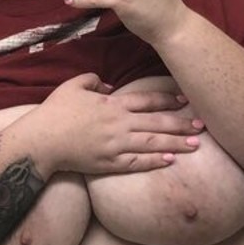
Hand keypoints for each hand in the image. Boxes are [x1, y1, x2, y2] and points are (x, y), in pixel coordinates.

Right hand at [27, 72, 201, 176]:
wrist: (41, 142)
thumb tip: (110, 87)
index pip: (147, 101)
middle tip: (202, 126)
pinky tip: (170, 160)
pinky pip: (137, 163)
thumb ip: (94, 80)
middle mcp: (119, 125)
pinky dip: (155, 161)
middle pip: (157, 124)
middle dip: (181, 125)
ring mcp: (116, 146)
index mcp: (112, 104)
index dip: (168, 100)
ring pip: (153, 144)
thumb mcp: (74, 85)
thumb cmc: (55, 111)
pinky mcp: (109, 164)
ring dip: (176, 144)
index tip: (185, 101)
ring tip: (195, 145)